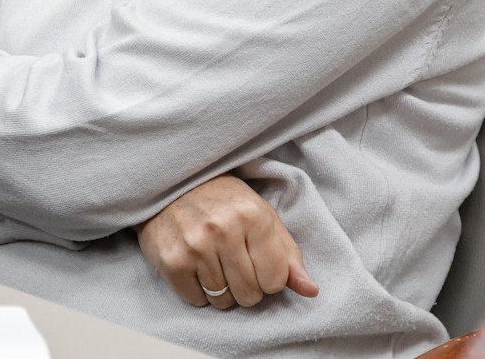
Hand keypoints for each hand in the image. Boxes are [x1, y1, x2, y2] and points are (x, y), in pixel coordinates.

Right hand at [138, 175, 317, 311]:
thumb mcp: (264, 217)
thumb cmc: (225, 202)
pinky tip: (195, 267)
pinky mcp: (172, 260)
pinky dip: (198, 292)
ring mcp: (195, 245)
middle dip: (246, 286)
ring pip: (222, 301)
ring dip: (222, 290)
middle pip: (250, 295)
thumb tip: (312, 291)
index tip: (256, 261)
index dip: (268, 277)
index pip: (275, 281)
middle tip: (234, 263)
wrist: (173, 183)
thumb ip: (289, 256)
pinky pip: (195, 300)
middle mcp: (224, 229)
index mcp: (254, 216)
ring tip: (214, 263)